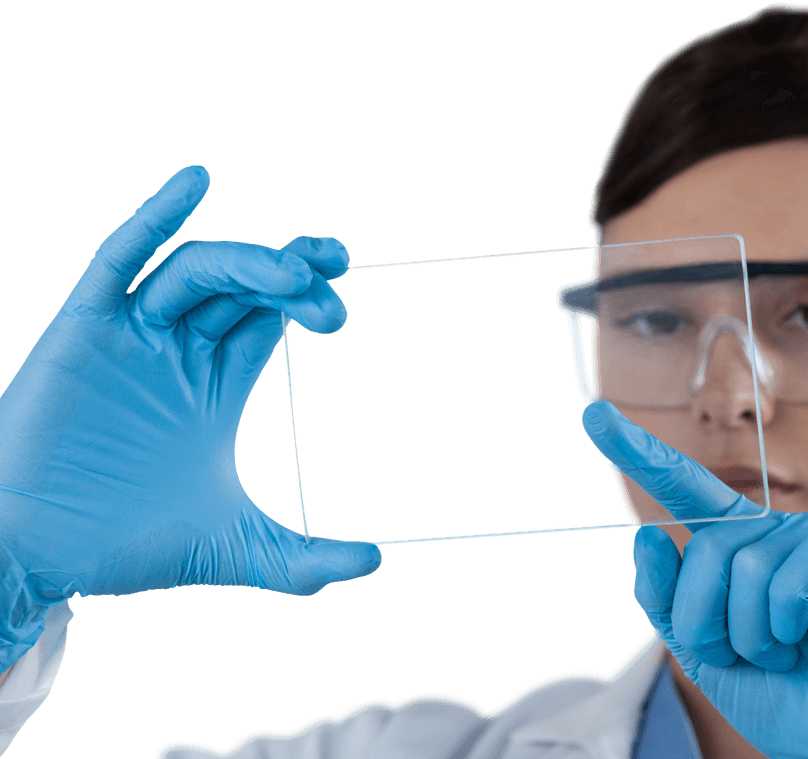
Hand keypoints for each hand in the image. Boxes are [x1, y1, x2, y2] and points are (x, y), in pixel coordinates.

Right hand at [0, 167, 380, 670]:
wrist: (36, 556)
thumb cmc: (125, 547)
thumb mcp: (234, 549)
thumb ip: (303, 561)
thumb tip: (375, 561)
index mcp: (212, 384)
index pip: (267, 317)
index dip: (305, 294)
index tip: (342, 296)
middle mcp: (176, 351)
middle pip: (243, 287)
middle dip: (290, 276)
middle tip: (334, 279)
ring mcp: (131, 337)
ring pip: (196, 273)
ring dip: (246, 261)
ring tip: (295, 272)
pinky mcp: (83, 332)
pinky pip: (118, 262)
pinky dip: (153, 221)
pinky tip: (195, 183)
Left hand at [583, 401, 807, 758]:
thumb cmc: (778, 691)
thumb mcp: (700, 651)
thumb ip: (666, 599)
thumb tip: (647, 535)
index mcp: (736, 545)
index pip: (682, 487)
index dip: (639, 451)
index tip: (594, 415)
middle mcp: (775, 531)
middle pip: (706, 550)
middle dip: (707, 622)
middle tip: (739, 656)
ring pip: (749, 566)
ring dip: (752, 633)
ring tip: (780, 654)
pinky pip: (804, 563)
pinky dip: (787, 614)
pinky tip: (801, 635)